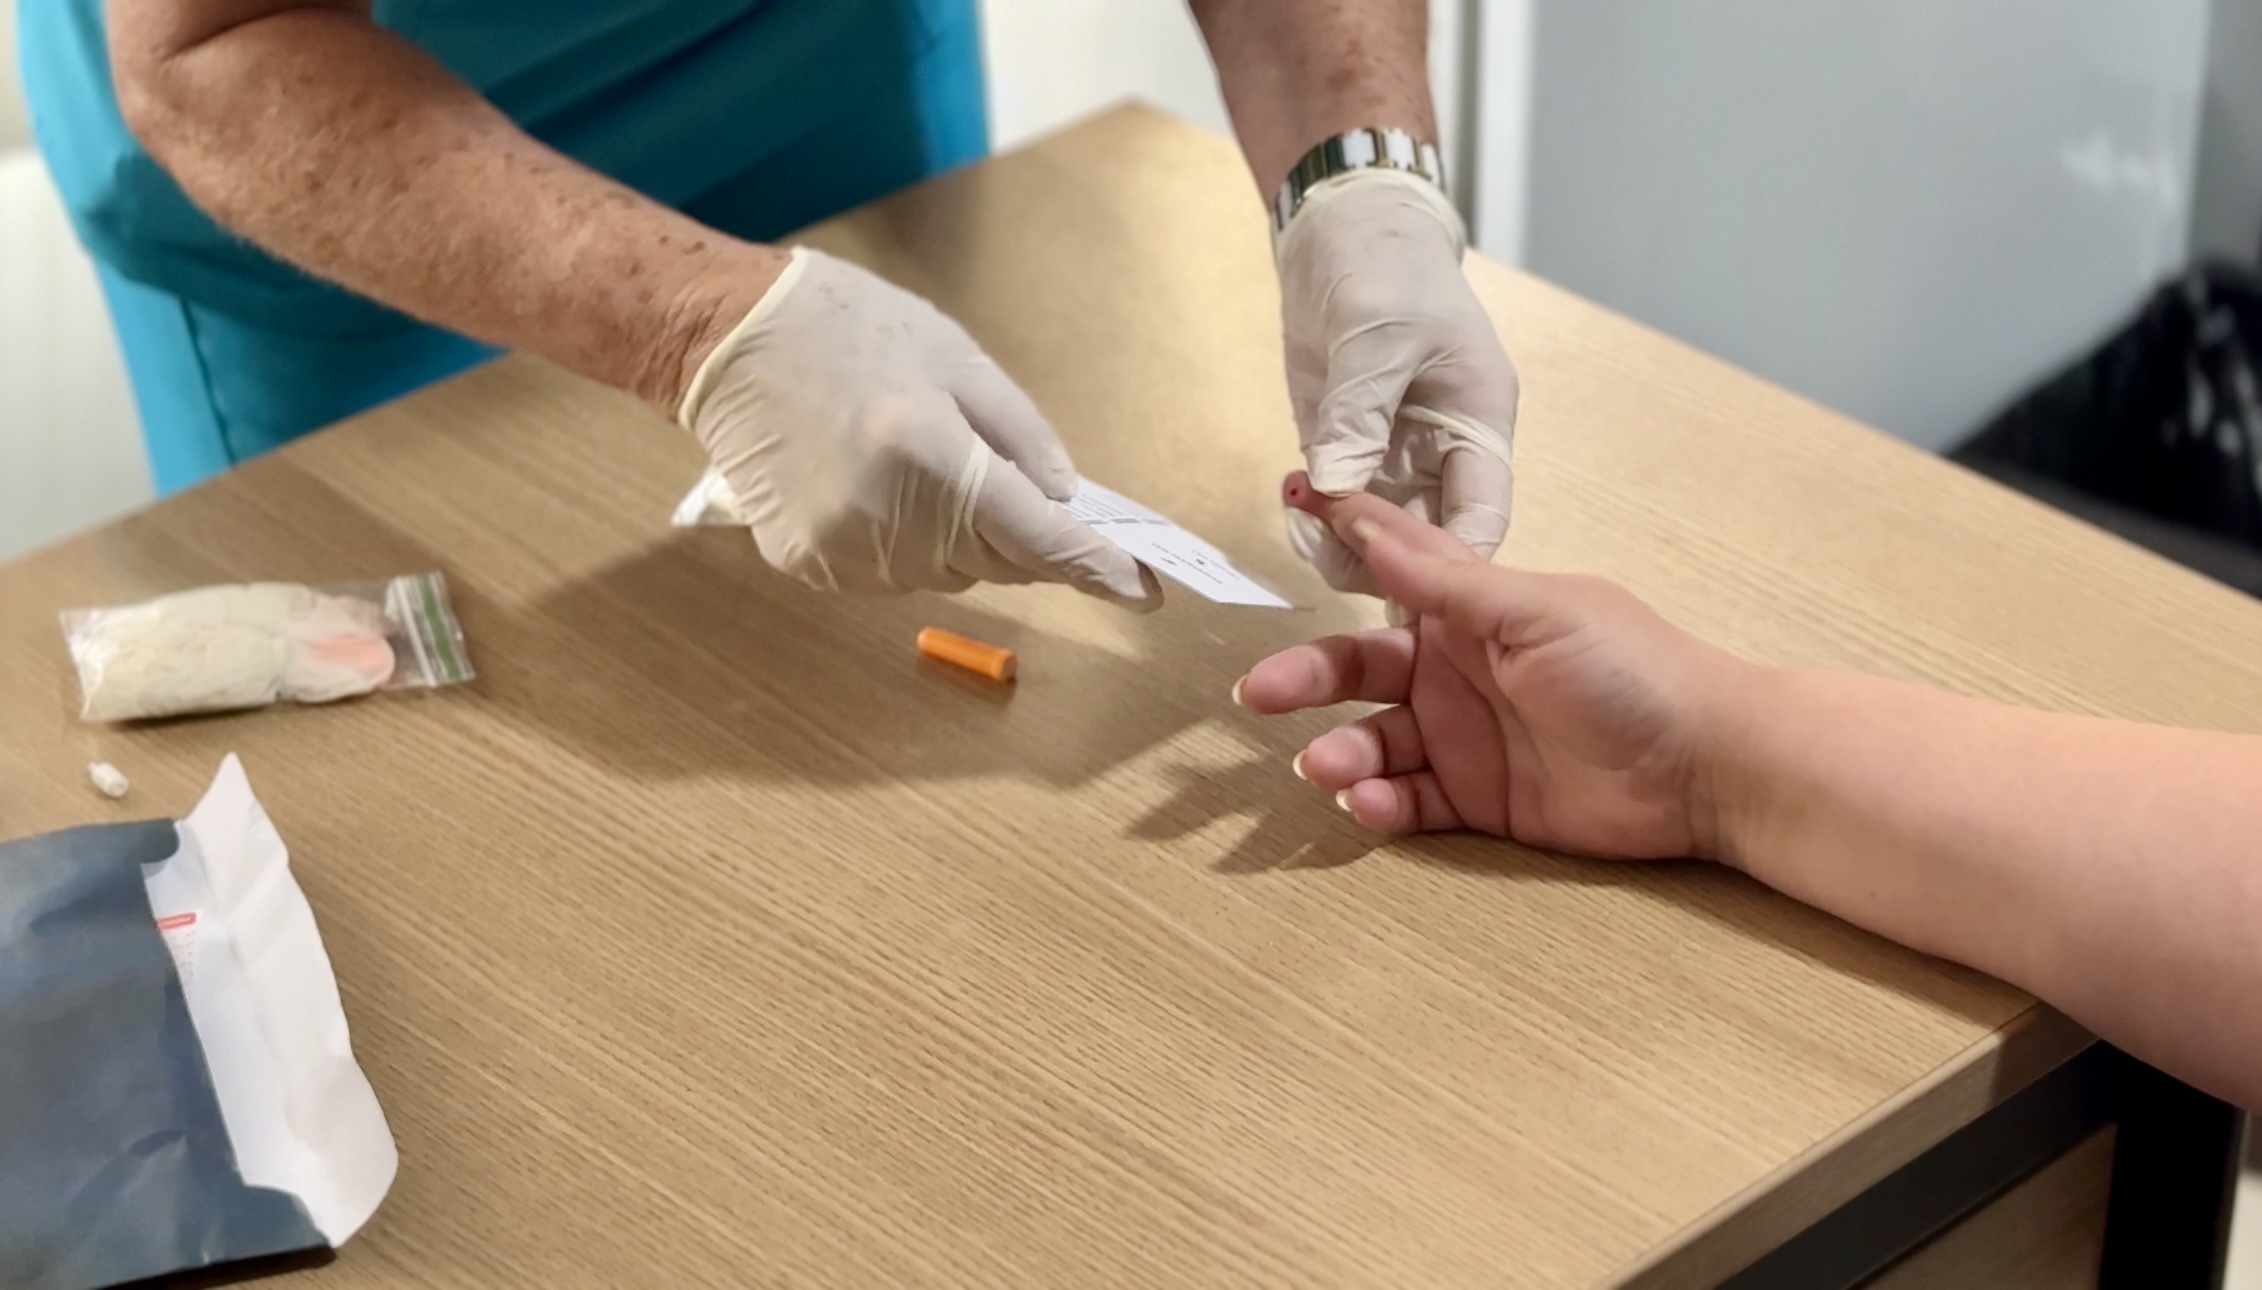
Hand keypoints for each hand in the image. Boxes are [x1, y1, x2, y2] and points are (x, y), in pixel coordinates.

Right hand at [678, 248, 1160, 606]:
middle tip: (1002, 483)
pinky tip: (873, 487)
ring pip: (943, 577)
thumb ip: (1021, 435)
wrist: (726, 338)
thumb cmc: (849, 330)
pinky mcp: (804, 564)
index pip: (1036, 536)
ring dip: (957, 541)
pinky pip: (888, 577)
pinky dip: (903, 546)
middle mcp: (886, 516)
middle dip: (1017, 537)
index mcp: (931, 453)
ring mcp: (840, 549)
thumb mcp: (956, 357)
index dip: (1095, 567)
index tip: (1142, 589)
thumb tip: (1066, 503)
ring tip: (915, 465)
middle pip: (995, 565)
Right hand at [1236, 485, 1751, 859]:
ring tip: (1328, 770)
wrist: (1704, 764)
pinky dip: (1381, 805)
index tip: (1290, 498)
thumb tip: (1365, 519)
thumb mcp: (1534, 611)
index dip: (1343, 536)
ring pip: (1375, 744)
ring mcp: (1465, 740)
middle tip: (1258, 695)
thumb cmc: (1629, 668)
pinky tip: (1370, 806)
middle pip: (1358, 671)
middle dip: (1305, 680)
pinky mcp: (1478, 802)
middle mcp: (1456, 672)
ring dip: (1341, 753)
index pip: (1392, 567)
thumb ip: (1445, 579)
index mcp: (1471, 612)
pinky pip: (1411, 803)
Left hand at [1275, 170, 1516, 596]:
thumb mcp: (1379, 332)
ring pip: (1378, 538)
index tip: (1408, 584)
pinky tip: (1291, 496)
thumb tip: (1338, 488)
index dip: (1455, 560)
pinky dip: (1314, 519)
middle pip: (1429, 544)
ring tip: (1301, 513)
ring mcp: (1390, 458)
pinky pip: (1336, 510)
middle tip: (1328, 542)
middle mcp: (1441, 455)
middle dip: (1382, 561)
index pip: (1483, 515)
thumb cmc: (1387, 267)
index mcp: (1477, 426)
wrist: (1343, 231)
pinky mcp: (1344, 451)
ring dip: (1339, 545)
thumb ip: (1360, 411)